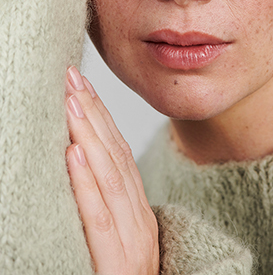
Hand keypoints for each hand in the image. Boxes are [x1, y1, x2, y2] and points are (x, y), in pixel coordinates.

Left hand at [66, 67, 158, 274]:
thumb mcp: (118, 236)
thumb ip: (106, 202)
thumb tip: (79, 157)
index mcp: (139, 211)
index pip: (119, 152)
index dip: (100, 116)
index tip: (81, 83)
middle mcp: (140, 219)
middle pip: (115, 156)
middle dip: (92, 113)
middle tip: (71, 78)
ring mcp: (133, 242)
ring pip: (110, 178)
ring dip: (88, 136)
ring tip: (70, 103)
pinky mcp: (118, 265)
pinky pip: (99, 219)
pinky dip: (85, 184)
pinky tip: (72, 155)